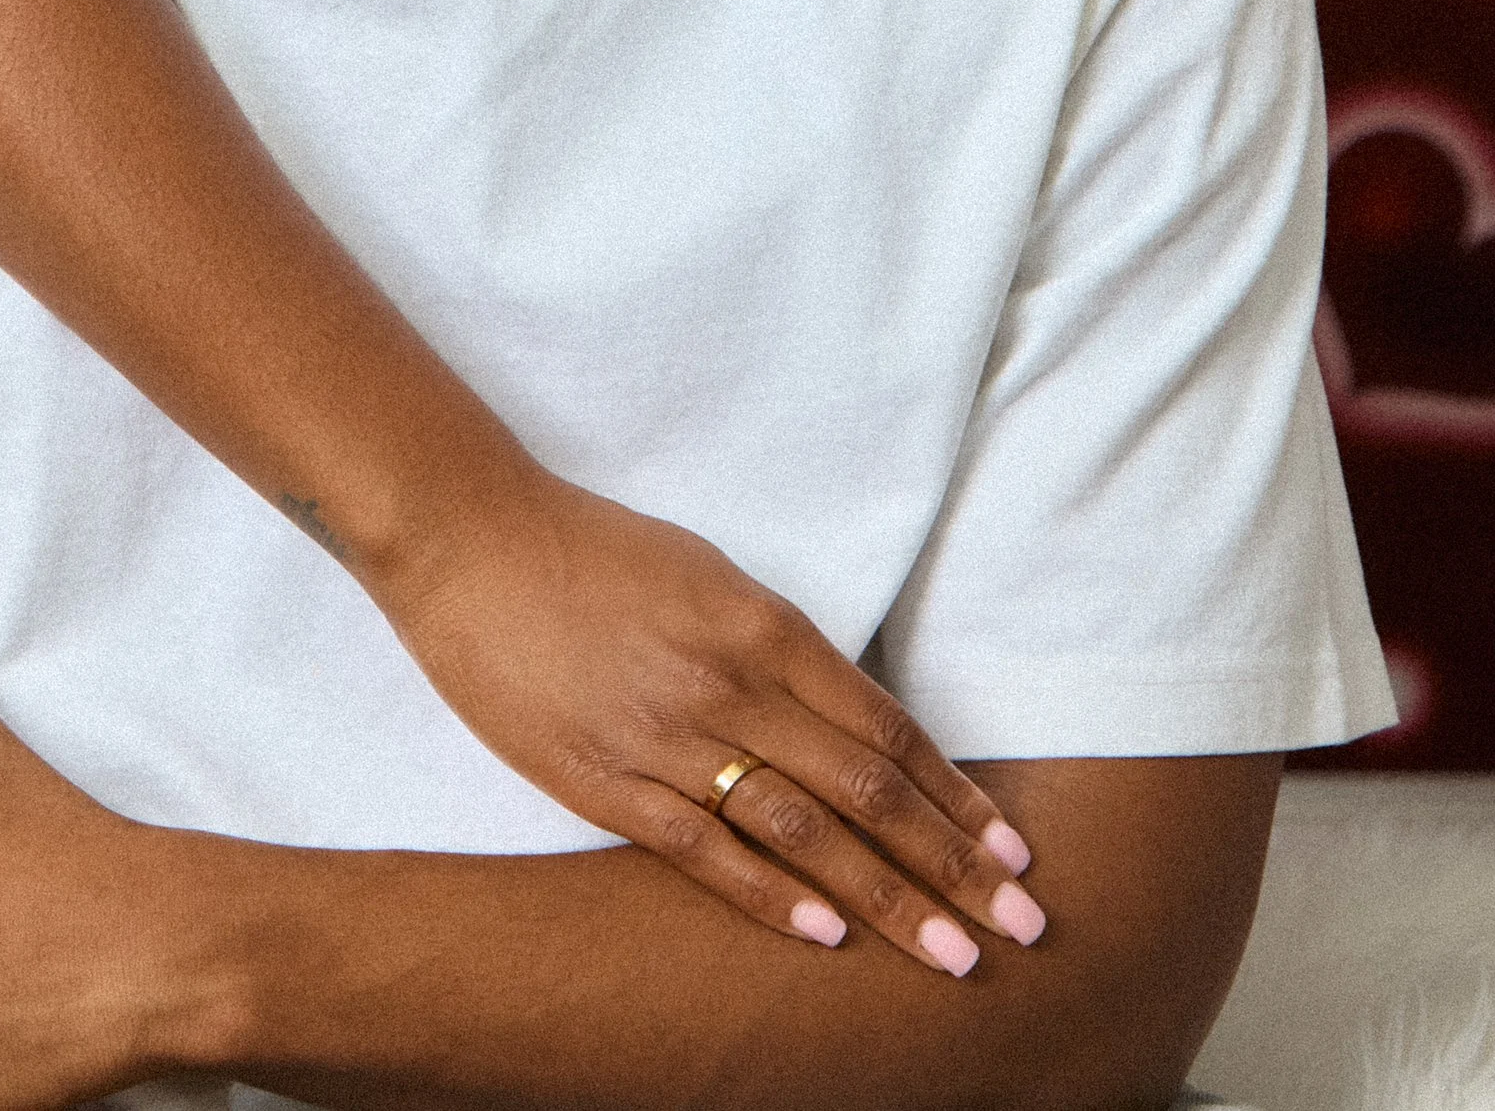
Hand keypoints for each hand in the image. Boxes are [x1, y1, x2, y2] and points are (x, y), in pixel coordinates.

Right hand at [379, 464, 1044, 973]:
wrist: (473, 540)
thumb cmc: (594, 549)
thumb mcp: (707, 575)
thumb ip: (776, 645)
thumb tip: (848, 715)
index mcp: (763, 625)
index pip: (884, 726)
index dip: (954, 794)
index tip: (1014, 848)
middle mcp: (732, 683)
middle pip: (866, 788)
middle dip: (952, 864)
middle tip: (1021, 926)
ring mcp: (670, 738)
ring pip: (803, 831)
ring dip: (886, 898)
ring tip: (951, 955)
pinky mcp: (607, 782)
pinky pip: (706, 852)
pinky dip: (773, 897)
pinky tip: (828, 937)